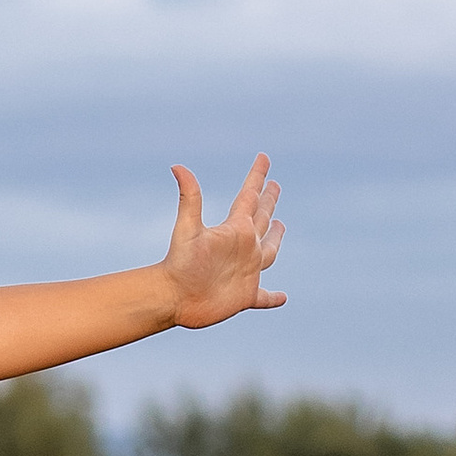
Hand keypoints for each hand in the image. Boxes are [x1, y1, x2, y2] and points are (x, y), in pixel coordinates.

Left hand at [166, 154, 284, 327]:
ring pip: (268, 252)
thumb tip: (176, 166)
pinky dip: (274, 297)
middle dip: (268, 202)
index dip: (257, 176)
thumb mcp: (188, 229)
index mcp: (234, 230)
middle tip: (275, 186)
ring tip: (280, 226)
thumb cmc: (180, 264)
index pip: (249, 197)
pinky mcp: (245, 296)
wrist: (173, 298)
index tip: (263, 157)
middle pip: (261, 219)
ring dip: (275, 239)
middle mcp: (243, 247)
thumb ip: (189, 198)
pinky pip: (265, 296)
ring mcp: (246, 272)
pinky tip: (283, 298)